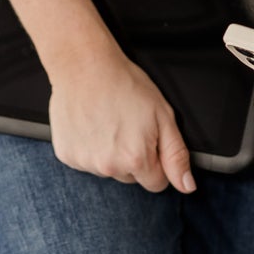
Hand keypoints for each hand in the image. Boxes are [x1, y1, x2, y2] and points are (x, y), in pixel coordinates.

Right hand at [48, 45, 194, 193]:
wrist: (85, 67)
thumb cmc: (124, 85)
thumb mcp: (163, 116)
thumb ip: (176, 156)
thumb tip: (187, 185)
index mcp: (136, 159)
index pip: (156, 183)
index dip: (157, 162)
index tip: (150, 140)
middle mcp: (109, 167)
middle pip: (132, 178)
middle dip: (134, 158)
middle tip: (129, 127)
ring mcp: (85, 162)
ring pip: (108, 170)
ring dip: (111, 153)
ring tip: (109, 122)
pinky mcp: (67, 155)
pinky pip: (86, 161)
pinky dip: (90, 148)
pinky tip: (92, 125)